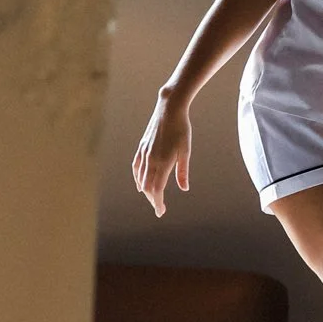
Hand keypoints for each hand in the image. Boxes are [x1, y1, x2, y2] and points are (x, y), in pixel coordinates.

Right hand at [132, 92, 193, 215]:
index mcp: (162, 162)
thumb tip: (184, 188)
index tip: (160, 212)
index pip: (157, 189)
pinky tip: (139, 183)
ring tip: (152, 198)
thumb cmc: (181, 129)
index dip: (158, 202)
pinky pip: (136, 167)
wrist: (168, 109)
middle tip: (159, 208)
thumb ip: (182, 171)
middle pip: (148, 186)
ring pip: (141, 178)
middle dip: (152, 199)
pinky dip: (137, 178)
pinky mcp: (142, 147)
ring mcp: (144, 153)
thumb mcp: (185, 150)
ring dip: (145, 190)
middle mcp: (151, 159)